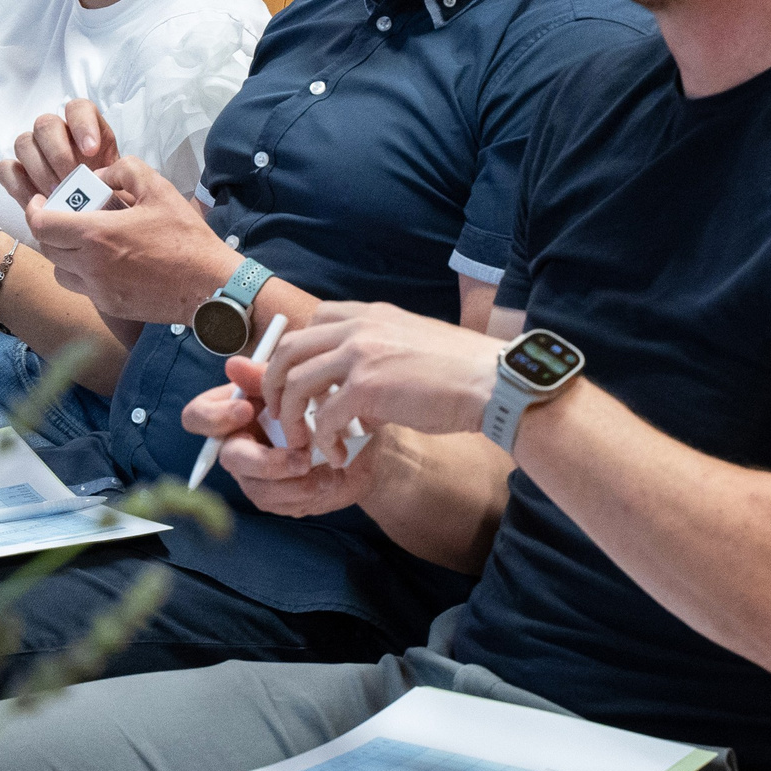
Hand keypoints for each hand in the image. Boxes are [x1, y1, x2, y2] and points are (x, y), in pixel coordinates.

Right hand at [0, 100, 123, 206]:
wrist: (97, 220)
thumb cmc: (111, 199)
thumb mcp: (122, 185)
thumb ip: (116, 176)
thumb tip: (106, 179)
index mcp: (87, 129)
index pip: (78, 108)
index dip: (82, 125)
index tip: (92, 152)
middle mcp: (58, 134)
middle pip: (46, 124)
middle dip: (57, 154)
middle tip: (69, 180)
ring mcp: (35, 152)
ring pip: (24, 143)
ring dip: (38, 170)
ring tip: (55, 195)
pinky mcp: (18, 174)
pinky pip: (7, 169)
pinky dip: (18, 184)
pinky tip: (37, 201)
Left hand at [23, 156, 237, 325]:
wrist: (210, 285)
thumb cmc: (185, 237)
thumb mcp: (159, 188)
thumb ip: (124, 170)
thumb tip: (99, 177)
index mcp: (96, 234)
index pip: (41, 224)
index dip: (35, 210)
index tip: (42, 201)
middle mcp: (89, 265)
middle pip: (47, 247)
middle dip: (50, 229)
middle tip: (65, 216)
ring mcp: (98, 290)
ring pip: (60, 271)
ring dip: (63, 254)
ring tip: (84, 241)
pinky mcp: (110, 305)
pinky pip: (82, 288)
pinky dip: (83, 273)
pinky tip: (107, 262)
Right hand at [186, 356, 381, 518]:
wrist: (354, 439)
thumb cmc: (317, 404)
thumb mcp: (296, 384)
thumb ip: (265, 377)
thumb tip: (234, 365)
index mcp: (232, 413)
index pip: (197, 416)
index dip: (215, 416)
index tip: (248, 409)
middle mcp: (236, 445)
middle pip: (229, 458)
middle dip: (266, 461)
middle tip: (302, 458)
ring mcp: (253, 475)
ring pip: (257, 488)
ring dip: (294, 482)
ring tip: (324, 472)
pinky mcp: (274, 498)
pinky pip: (280, 504)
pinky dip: (307, 493)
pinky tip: (330, 480)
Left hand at [260, 301, 502, 444]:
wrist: (495, 383)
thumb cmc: (464, 372)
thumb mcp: (414, 344)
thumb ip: (380, 354)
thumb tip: (359, 389)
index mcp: (372, 314)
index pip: (315, 321)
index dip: (298, 353)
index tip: (298, 381)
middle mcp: (360, 327)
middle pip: (290, 349)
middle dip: (275, 385)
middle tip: (280, 414)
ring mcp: (360, 354)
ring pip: (295, 383)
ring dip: (293, 417)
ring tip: (303, 441)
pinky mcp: (366, 388)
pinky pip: (324, 418)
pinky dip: (324, 441)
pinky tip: (337, 456)